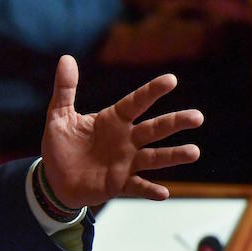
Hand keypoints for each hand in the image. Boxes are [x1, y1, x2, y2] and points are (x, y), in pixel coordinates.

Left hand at [40, 55, 202, 207]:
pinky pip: (137, 186)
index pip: (136, 102)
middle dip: (175, 122)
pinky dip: (149, 190)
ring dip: (173, 155)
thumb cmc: (61, 146)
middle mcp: (125, 140)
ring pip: (154, 157)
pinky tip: (163, 193)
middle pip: (154, 129)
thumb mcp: (59, 116)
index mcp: (113, 120)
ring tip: (194, 152)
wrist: (54, 180)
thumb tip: (66, 58)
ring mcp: (125, 163)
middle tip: (197, 117)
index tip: (171, 79)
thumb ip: (65, 89)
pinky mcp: (118, 184)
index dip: (151, 91)